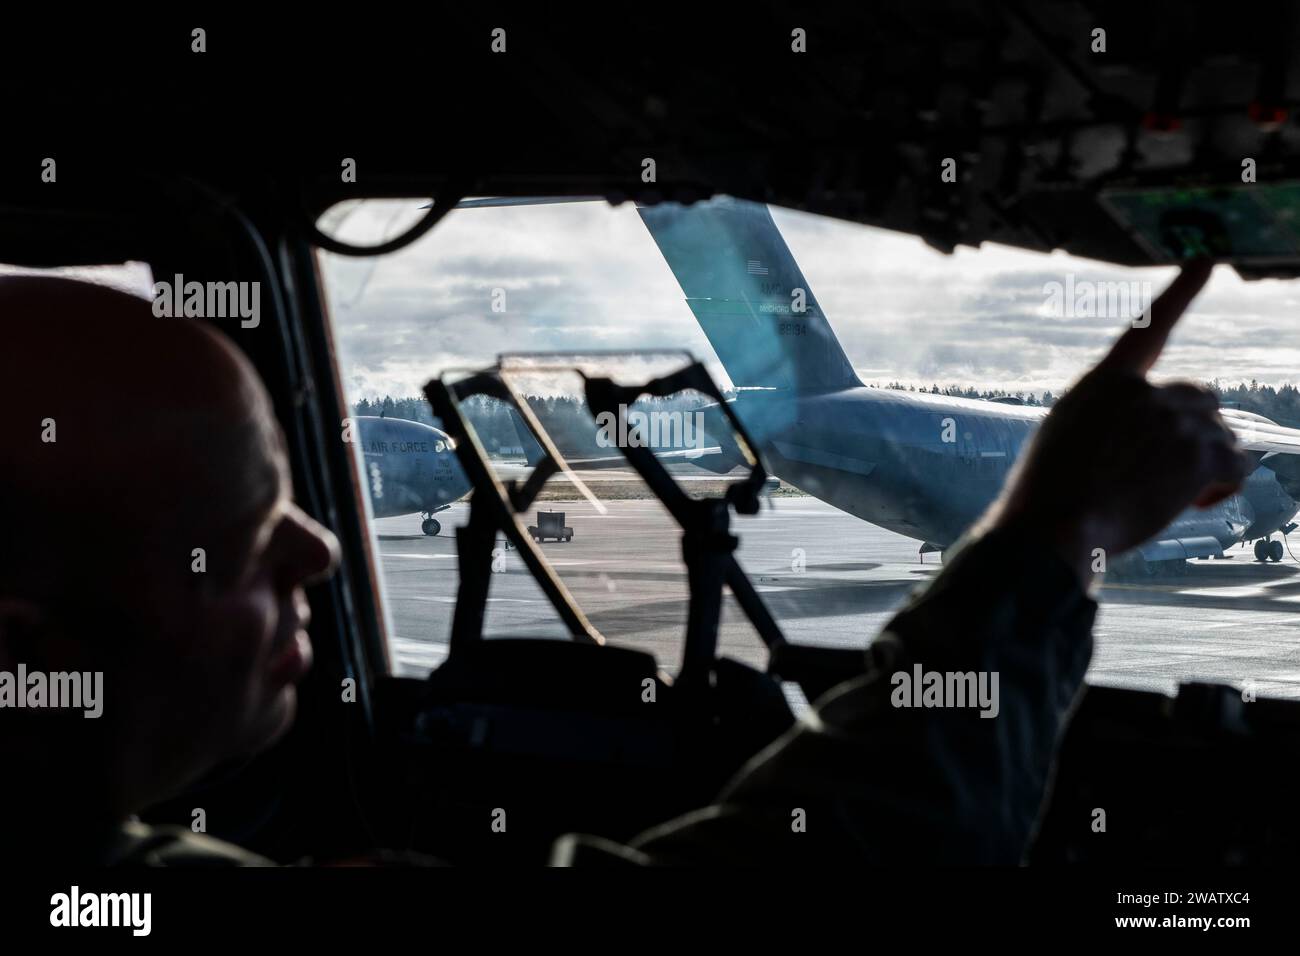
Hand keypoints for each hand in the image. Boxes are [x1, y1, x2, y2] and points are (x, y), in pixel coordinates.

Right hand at [983, 260, 1247, 585]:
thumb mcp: (1061, 441)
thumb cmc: (1046, 497)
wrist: (1056, 526)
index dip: (1181, 293)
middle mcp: (1143, 391)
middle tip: (1168, 472)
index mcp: (1103, 382)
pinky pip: (1236, 464)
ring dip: (1205, 463)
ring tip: (1169, 496)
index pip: (1149, 327)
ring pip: (1221, 433)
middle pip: (1201, 397)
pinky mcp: (1199, 455)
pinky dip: (1221, 487)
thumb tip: (1140, 443)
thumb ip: (1105, 423)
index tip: (1207, 261)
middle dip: (1195, 431)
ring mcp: (1174, 420)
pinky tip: (1193, 504)